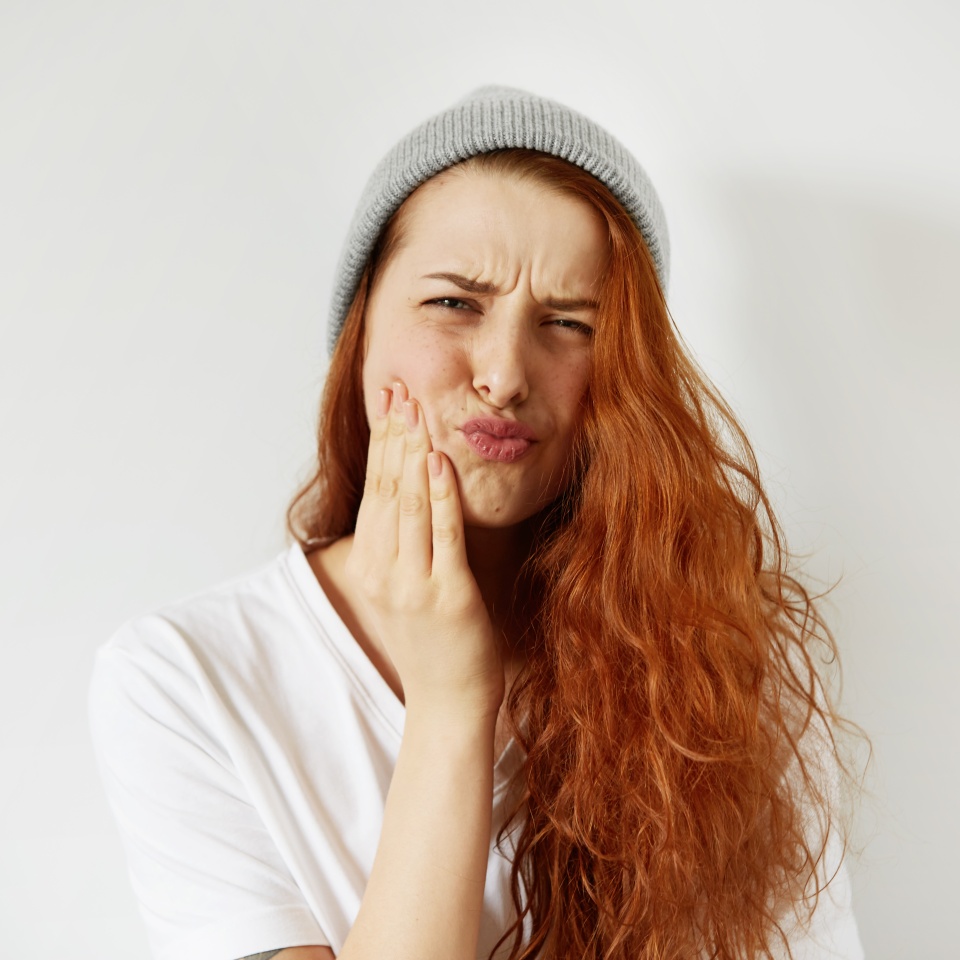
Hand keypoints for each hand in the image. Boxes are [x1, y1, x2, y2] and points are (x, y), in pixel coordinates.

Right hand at [344, 381, 503, 721]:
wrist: (448, 701)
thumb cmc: (430, 643)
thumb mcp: (400, 590)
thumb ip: (397, 544)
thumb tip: (402, 494)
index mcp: (369, 566)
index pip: (374, 491)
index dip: (381, 443)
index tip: (388, 402)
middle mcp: (383, 571)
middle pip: (387, 489)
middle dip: (395, 436)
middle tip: (401, 390)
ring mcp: (412, 584)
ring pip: (409, 505)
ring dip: (413, 453)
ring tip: (418, 412)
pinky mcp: (447, 595)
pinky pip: (444, 535)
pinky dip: (442, 496)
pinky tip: (441, 461)